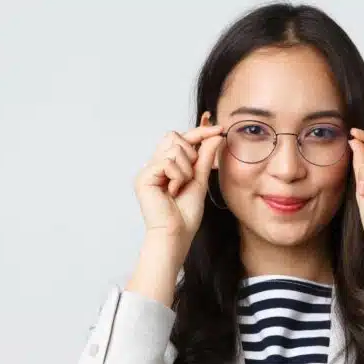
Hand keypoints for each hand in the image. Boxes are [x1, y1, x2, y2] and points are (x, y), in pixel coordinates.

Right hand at [134, 123, 223, 247]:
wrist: (177, 233)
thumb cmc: (186, 214)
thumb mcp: (200, 180)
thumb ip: (205, 157)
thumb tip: (215, 135)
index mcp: (167, 165)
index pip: (181, 138)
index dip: (200, 132)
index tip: (220, 129)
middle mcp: (155, 164)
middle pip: (175, 136)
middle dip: (191, 153)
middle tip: (189, 176)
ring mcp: (148, 170)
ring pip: (174, 148)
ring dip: (186, 169)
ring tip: (180, 187)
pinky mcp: (143, 177)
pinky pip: (167, 162)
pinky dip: (178, 176)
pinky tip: (173, 190)